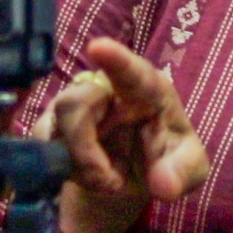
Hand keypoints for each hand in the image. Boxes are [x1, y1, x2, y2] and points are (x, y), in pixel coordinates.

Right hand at [35, 38, 209, 232]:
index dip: (115, 59)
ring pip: (57, 125)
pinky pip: (44, 143)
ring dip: (79, 163)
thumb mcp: (188, 169)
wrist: (131, 180)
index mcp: (146, 89)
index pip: (131, 72)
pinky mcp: (52, 124)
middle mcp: (107, 87)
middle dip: (85, 150)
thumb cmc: (164, 160)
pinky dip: (67, 169)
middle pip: (75, 104)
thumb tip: (164, 185)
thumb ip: (182, 173)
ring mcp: (76, 103)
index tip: (97, 47)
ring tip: (106, 180)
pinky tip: (87, 176)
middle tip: (109, 181)